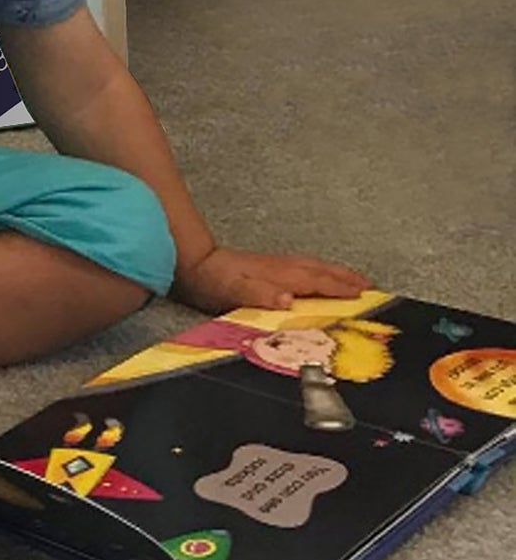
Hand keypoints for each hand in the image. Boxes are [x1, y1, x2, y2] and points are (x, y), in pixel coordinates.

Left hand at [174, 246, 372, 314]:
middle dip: (345, 277)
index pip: (314, 281)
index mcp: (276, 275)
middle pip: (318, 270)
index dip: (339, 288)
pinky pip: (301, 266)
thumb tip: (287, 300)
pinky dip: (317, 270)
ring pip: (311, 265)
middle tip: (370, 286)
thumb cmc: (209, 280)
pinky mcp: (264, 265)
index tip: (365, 294)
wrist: (188, 259)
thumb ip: (257, 294)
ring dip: (334, 272)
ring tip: (353, 279)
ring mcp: (272, 263)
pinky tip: (316, 276)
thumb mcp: (229, 290)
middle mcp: (279, 266)